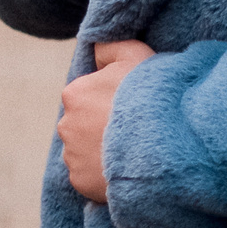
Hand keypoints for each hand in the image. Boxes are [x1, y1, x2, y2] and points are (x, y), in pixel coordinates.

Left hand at [58, 40, 156, 202]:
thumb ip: (110, 46)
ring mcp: (71, 155)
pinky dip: (102, 173)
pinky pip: (89, 175)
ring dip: (101, 151)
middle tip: (131, 128)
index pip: (87, 95)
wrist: (160, 146)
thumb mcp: (135, 55)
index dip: (110, 100)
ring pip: (84, 150)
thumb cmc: (149, 97)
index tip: (129, 106)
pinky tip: (123, 167)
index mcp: (74, 93)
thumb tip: (95, 50)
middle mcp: (65, 124)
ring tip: (129, 150)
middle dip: (100, 126)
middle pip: (83, 123)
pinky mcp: (79, 181)